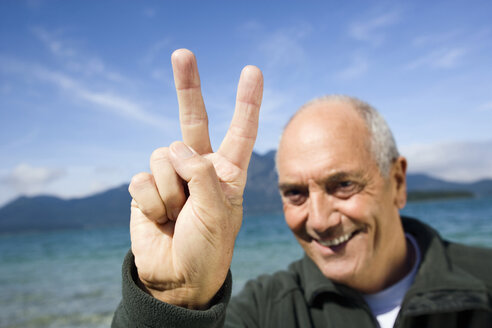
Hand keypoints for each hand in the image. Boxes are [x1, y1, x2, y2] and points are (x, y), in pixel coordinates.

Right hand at [128, 49, 262, 308]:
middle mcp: (200, 168)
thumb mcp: (218, 213)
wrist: (177, 278)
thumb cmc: (207, 248)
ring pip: (164, 156)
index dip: (246, 102)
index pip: (241, 131)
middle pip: (193, 120)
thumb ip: (203, 176)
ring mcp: (172, 176)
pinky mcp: (147, 187)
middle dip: (188, 87)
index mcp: (227, 173)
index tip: (252, 72)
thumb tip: (176, 149)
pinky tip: (159, 219)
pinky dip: (151, 202)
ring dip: (170, 190)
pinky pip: (143, 179)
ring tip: (177, 214)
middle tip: (183, 53)